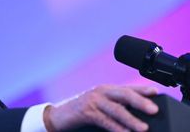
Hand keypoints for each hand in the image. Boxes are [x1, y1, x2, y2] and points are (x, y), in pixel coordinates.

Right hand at [43, 85, 158, 131]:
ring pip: (116, 109)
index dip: (142, 88)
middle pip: (124, 94)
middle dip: (140, 101)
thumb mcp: (100, 107)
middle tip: (154, 110)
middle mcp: (100, 92)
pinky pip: (104, 121)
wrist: (58, 116)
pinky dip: (116, 128)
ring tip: (143, 128)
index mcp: (106, 89)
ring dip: (131, 119)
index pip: (127, 87)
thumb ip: (115, 108)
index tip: (156, 92)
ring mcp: (93, 101)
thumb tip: (138, 116)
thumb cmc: (81, 113)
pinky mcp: (86, 112)